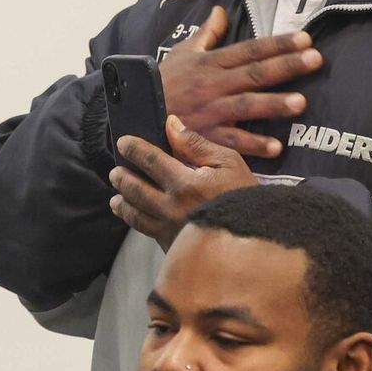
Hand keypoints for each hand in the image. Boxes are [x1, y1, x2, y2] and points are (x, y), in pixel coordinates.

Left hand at [109, 115, 258, 248]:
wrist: (255, 238)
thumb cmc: (245, 196)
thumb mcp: (228, 162)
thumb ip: (196, 144)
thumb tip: (171, 125)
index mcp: (185, 183)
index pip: (149, 160)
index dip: (133, 149)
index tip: (123, 142)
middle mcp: (171, 207)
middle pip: (134, 188)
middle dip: (121, 177)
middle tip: (115, 171)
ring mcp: (169, 229)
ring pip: (133, 214)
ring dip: (122, 202)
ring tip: (117, 196)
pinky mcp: (171, 245)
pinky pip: (145, 231)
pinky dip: (135, 220)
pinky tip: (134, 214)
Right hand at [156, 4, 319, 158]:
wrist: (132, 113)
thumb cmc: (160, 83)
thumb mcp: (181, 53)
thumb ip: (206, 33)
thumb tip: (221, 10)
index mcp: (210, 63)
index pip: (249, 50)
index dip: (277, 43)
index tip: (305, 38)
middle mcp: (213, 85)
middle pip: (254, 73)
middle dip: (286, 66)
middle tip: (315, 59)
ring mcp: (209, 111)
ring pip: (245, 105)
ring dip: (273, 104)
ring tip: (301, 102)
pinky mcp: (203, 136)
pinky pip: (230, 140)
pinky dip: (252, 145)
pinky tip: (276, 148)